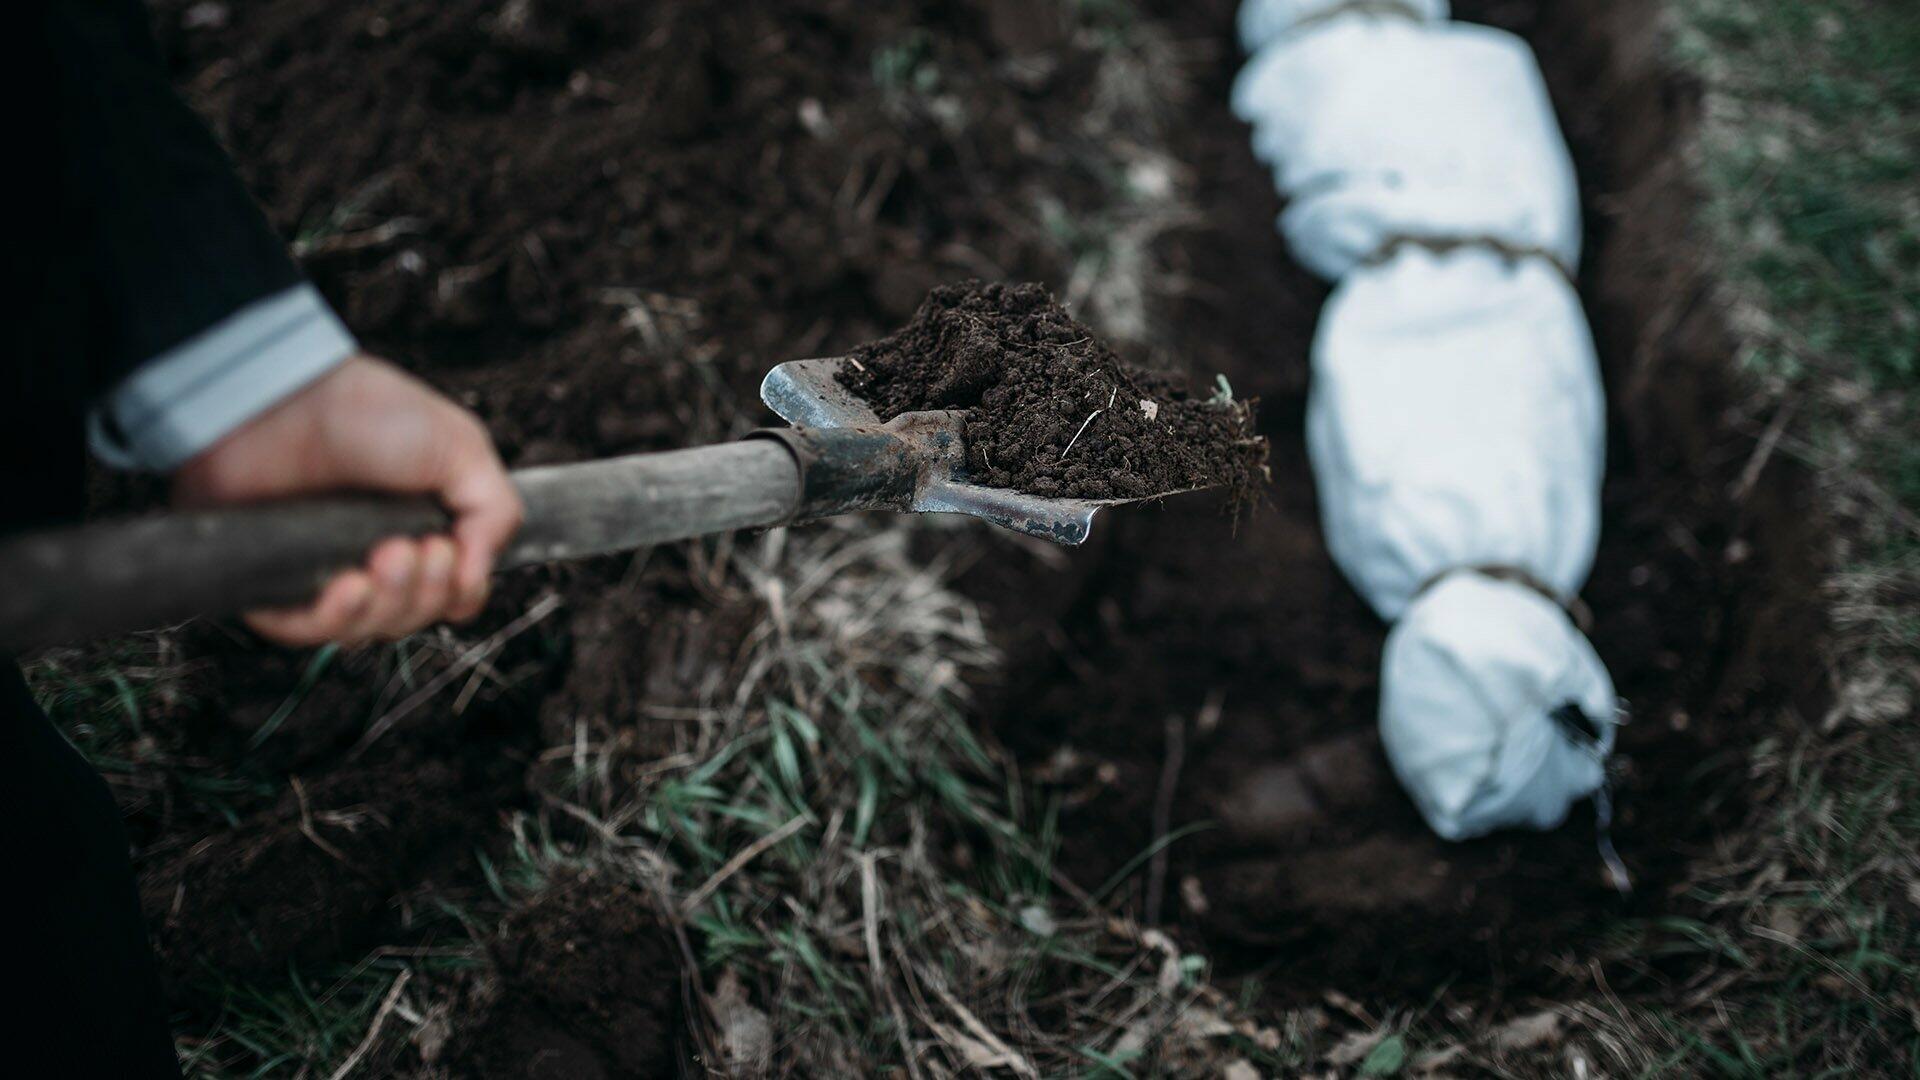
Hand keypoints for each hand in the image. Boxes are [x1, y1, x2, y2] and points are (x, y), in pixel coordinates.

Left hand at [173, 354, 523, 645]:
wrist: (285, 398)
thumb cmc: (367, 409)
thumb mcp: (462, 448)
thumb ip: (496, 511)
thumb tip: (480, 574)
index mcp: (425, 527)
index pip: (455, 594)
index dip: (459, 590)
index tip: (448, 553)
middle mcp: (379, 554)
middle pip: (417, 616)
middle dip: (424, 592)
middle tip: (412, 549)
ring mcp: (329, 569)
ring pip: (371, 629)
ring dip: (386, 604)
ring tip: (380, 558)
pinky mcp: (279, 581)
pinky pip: (310, 632)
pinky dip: (336, 620)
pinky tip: (346, 587)